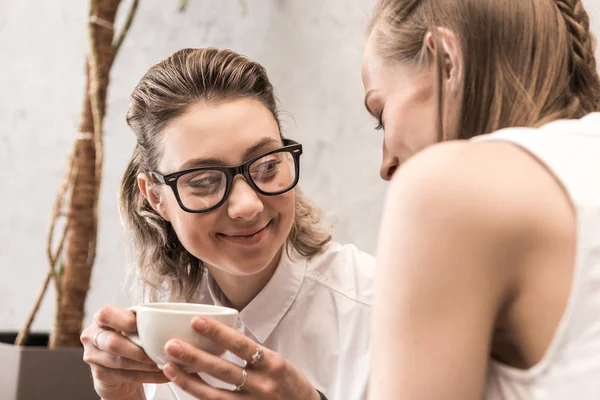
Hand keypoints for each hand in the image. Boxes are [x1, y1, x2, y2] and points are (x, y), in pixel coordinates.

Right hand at [81, 305, 169, 399]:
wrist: (119, 365)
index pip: (106, 314)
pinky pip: (125, 376)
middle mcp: (91, 336)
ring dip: (146, 364)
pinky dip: (147, 376)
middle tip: (161, 352)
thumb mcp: (134, 325)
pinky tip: (162, 374)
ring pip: (120, 362)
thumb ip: (142, 319)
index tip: (144, 327)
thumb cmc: (131, 337)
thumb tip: (165, 319)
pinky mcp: (99, 374)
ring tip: (166, 363)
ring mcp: (92, 356)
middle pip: (113, 343)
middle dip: (139, 350)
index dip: (124, 321)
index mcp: (101, 318)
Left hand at [161, 317, 320, 399]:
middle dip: (195, 357)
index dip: (217, 333)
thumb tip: (218, 335)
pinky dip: (199, 397)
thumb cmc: (288, 382)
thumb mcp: (276, 362)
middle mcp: (262, 384)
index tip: (196, 321)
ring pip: (214, 395)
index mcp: (272, 363)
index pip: (241, 345)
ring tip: (168, 366)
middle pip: (223, 370)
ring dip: (188, 380)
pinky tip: (183, 386)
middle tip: (171, 345)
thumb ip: (252, 352)